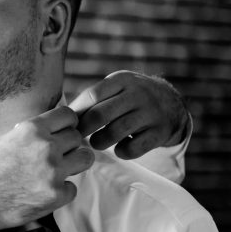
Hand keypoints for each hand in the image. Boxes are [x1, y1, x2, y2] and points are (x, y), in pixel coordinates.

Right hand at [0, 105, 93, 231]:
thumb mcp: (9, 139)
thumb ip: (34, 133)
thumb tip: (58, 128)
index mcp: (32, 129)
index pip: (68, 115)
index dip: (68, 124)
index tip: (64, 133)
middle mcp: (46, 147)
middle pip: (77, 137)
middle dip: (70, 146)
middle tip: (57, 156)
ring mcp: (53, 172)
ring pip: (85, 158)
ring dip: (75, 164)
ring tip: (60, 171)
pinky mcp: (56, 195)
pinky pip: (73, 187)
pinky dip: (62, 192)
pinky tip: (44, 193)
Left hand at [68, 70, 188, 159]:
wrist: (171, 104)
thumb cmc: (129, 97)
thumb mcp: (116, 87)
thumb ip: (93, 97)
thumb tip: (59, 115)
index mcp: (122, 80)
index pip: (93, 95)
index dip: (78, 112)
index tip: (69, 124)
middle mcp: (137, 94)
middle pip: (101, 114)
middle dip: (84, 129)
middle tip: (78, 137)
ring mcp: (150, 113)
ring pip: (116, 132)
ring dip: (100, 142)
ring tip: (96, 143)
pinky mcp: (159, 132)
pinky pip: (134, 148)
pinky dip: (122, 152)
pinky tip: (119, 149)